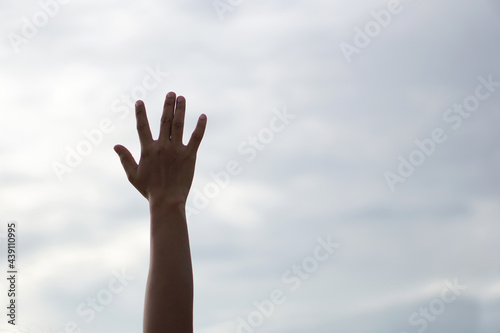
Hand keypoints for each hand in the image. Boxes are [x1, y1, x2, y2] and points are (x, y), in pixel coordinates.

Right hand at [113, 91, 206, 205]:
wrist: (167, 201)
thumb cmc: (149, 190)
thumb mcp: (133, 175)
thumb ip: (125, 159)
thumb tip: (116, 146)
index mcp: (147, 150)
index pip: (142, 127)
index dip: (140, 113)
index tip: (139, 101)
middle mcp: (162, 146)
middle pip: (164, 120)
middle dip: (167, 105)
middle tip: (171, 93)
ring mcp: (176, 150)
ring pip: (178, 125)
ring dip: (180, 109)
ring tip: (181, 98)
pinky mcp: (189, 155)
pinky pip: (196, 138)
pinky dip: (200, 126)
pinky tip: (203, 116)